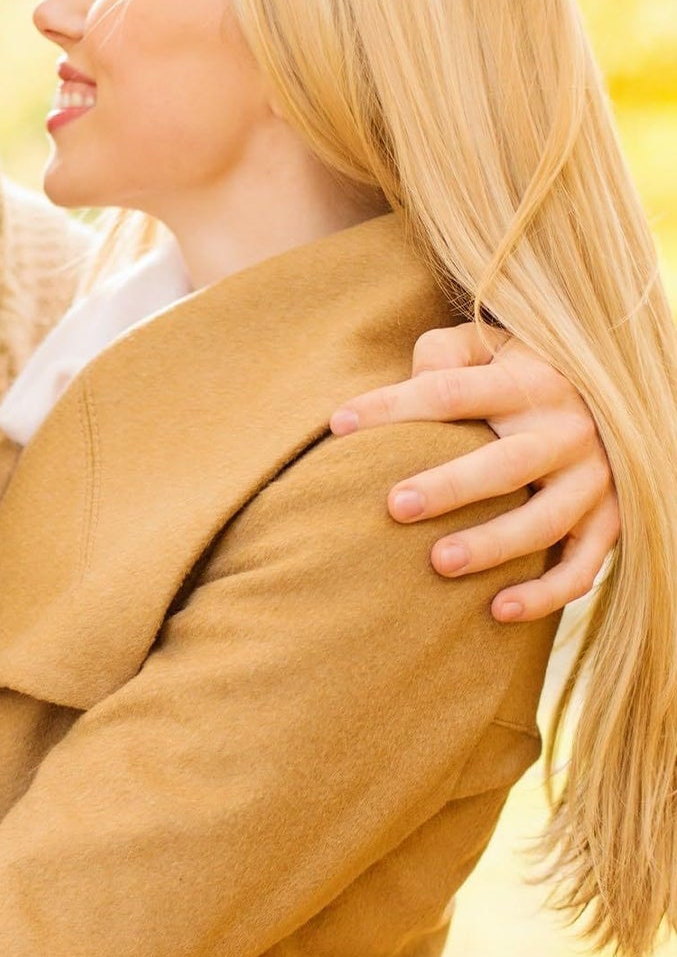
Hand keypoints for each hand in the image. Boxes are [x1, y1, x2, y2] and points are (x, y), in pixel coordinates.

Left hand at [331, 322, 618, 622]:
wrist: (617, 398)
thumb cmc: (522, 375)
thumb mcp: (492, 346)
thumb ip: (447, 352)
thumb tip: (414, 376)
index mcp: (530, 382)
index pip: (452, 393)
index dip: (393, 407)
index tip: (339, 426)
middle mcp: (567, 431)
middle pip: (505, 464)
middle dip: (451, 488)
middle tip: (395, 506)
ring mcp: (592, 480)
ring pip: (544, 521)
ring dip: (493, 546)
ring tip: (438, 563)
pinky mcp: (609, 522)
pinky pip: (582, 567)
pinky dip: (545, 593)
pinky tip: (497, 610)